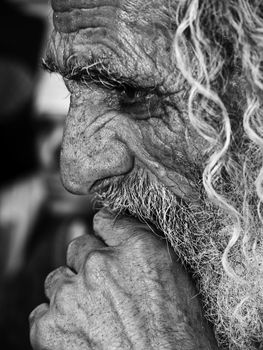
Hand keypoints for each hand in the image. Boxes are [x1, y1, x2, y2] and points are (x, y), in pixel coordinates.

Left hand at [29, 210, 217, 349]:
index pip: (107, 219)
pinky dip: (55, 322)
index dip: (106, 233)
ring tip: (91, 318)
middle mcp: (102, 263)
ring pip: (58, 278)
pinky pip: (42, 312)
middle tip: (103, 290)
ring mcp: (72, 293)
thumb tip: (126, 240)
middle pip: (80, 246)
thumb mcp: (179, 283)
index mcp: (139, 248)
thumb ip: (148, 251)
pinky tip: (77, 336)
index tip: (104, 241)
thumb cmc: (181, 342)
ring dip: (70, 292)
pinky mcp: (49, 326)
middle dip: (89, 263)